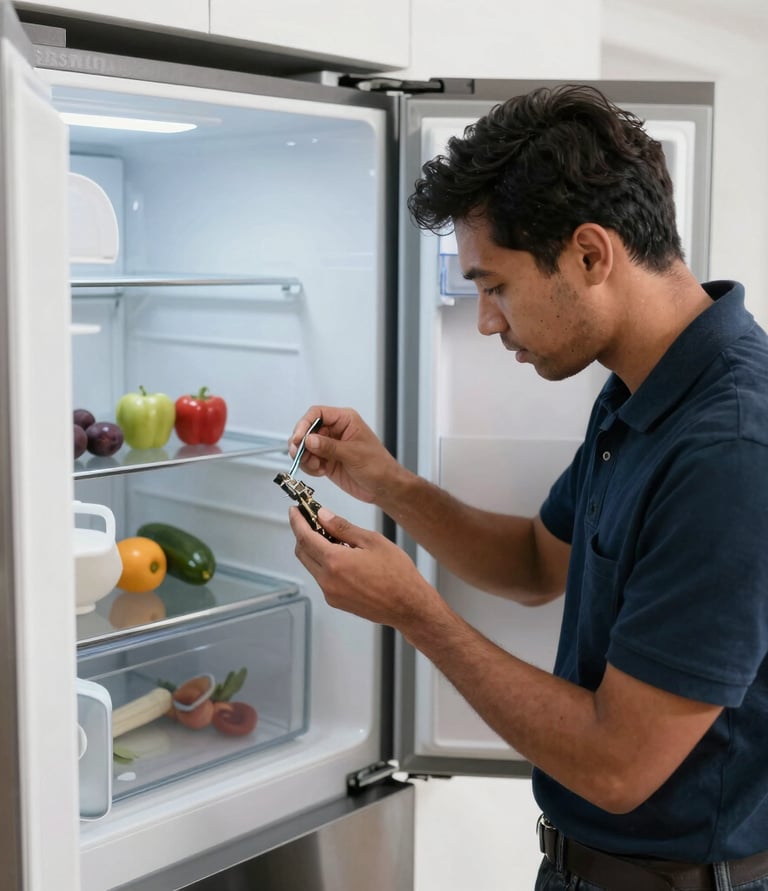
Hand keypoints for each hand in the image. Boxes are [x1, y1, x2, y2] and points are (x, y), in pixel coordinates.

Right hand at [288, 406, 402, 504]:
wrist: (384, 487)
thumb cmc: (379, 466)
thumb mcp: (353, 454)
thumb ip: (329, 447)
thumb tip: (309, 440)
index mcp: (345, 420)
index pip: (317, 414)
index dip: (305, 424)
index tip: (299, 438)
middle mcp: (335, 431)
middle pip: (307, 430)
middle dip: (301, 443)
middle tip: (299, 454)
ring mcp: (329, 446)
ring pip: (305, 446)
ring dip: (304, 457)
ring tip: (315, 466)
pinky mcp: (326, 460)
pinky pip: (308, 460)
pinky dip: (309, 466)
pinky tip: (320, 471)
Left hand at [288, 505, 436, 628]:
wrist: (408, 606)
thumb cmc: (397, 574)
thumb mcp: (372, 541)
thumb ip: (343, 527)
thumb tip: (322, 515)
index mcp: (335, 561)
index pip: (305, 537)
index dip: (297, 521)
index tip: (295, 510)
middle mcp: (327, 580)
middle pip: (302, 552)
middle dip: (302, 534)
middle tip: (310, 520)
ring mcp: (330, 593)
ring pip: (311, 565)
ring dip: (314, 549)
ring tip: (331, 537)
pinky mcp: (336, 601)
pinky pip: (322, 578)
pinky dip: (324, 564)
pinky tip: (341, 556)